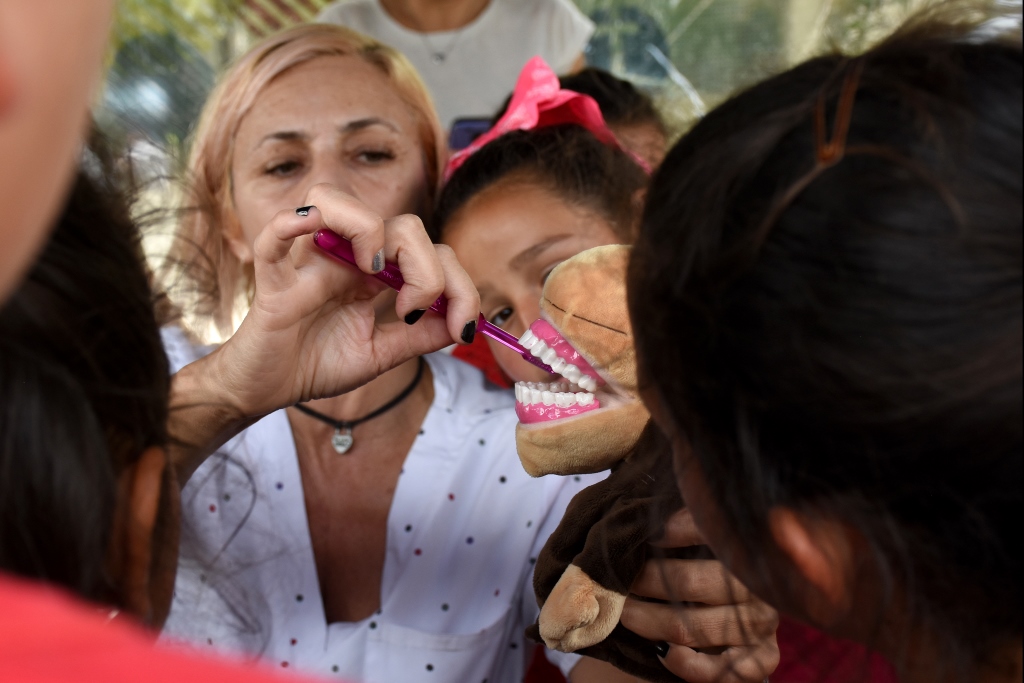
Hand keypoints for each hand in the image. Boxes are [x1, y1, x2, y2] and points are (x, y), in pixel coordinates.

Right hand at [169, 185, 478, 479]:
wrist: (268, 389)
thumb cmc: (317, 364)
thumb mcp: (382, 355)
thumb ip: (421, 337)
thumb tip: (465, 324)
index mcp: (375, 272)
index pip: (431, 249)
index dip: (458, 283)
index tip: (462, 326)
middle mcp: (346, 256)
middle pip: (401, 223)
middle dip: (425, 267)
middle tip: (411, 310)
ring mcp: (309, 261)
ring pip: (335, 200)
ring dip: (367, 229)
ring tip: (372, 272)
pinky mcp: (273, 279)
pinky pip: (274, 234)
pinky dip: (292, 224)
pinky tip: (308, 231)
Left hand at [620, 508, 778, 682]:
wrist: (733, 619)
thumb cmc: (706, 572)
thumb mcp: (698, 547)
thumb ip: (680, 529)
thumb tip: (641, 518)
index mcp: (745, 549)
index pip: (708, 532)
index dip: (677, 530)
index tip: (648, 533)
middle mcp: (757, 586)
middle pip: (688, 582)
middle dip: (646, 580)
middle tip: (619, 579)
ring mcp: (761, 625)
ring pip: (690, 627)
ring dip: (649, 621)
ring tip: (625, 613)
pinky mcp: (761, 660)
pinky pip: (720, 670)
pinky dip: (687, 665)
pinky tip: (664, 654)